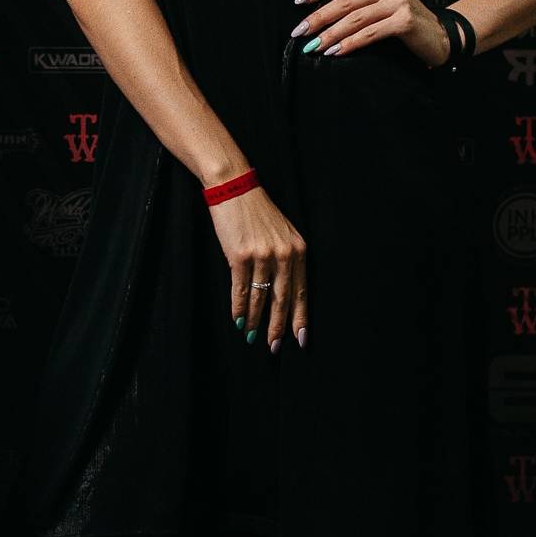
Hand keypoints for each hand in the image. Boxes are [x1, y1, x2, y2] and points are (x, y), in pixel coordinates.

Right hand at [206, 184, 307, 350]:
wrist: (234, 188)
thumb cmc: (256, 211)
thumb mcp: (281, 232)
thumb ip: (286, 257)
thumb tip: (281, 291)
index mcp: (298, 249)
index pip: (301, 290)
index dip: (300, 317)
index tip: (300, 338)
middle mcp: (283, 254)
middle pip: (283, 299)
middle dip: (279, 326)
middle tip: (275, 347)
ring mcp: (262, 256)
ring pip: (261, 298)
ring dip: (257, 321)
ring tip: (253, 337)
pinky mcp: (240, 256)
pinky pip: (241, 290)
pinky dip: (239, 308)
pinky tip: (239, 320)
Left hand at [292, 0, 450, 69]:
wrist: (440, 36)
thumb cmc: (404, 22)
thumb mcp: (381, 4)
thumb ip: (358, 2)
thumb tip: (318, 15)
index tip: (298, 1)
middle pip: (345, 1)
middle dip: (319, 17)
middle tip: (300, 32)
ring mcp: (398, 0)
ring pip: (355, 18)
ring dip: (330, 34)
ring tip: (314, 46)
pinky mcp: (404, 20)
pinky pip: (369, 33)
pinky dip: (350, 44)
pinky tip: (335, 52)